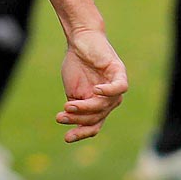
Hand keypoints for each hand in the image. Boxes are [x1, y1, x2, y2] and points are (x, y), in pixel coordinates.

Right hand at [55, 27, 127, 142]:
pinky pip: (119, 87)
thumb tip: (74, 124)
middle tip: (61, 116)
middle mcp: (111, 99)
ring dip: (85, 108)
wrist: (80, 41)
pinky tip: (95, 90)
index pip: (94, 125)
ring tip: (69, 105)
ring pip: (104, 106)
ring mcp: (116, 86)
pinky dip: (109, 91)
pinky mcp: (119, 72)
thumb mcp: (73, 91)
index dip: (81, 133)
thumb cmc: (76, 65)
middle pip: (97, 118)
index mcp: (100, 105)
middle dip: (78, 119)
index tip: (66, 138)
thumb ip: (76, 108)